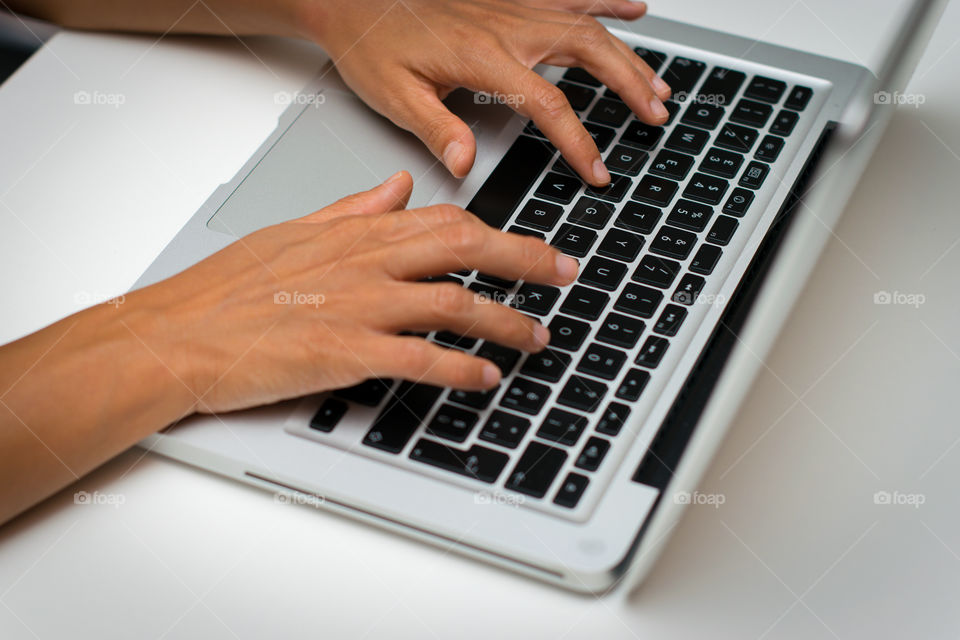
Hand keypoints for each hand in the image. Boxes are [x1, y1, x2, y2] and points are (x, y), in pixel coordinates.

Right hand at [133, 172, 578, 413]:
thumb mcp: (294, 231)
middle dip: (526, 262)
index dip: (503, 232)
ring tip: (537, 336)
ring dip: (505, 321)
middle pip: (465, 251)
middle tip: (567, 276)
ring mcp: (357, 307)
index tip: (539, 245)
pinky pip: (420, 359)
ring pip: (454, 304)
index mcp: (355, 233)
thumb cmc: (227, 287)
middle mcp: (365, 263)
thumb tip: (398, 186)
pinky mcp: (344, 353)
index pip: (446, 221)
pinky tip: (486, 377)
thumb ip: (354, 209)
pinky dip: (460, 369)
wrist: (178, 333)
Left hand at [298, 0, 670, 185]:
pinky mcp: (509, 0)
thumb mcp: (395, 95)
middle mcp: (506, 25)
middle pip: (588, 52)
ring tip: (658, 83)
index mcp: (481, 55)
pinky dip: (606, 0)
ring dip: (628, 54)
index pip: (547, 103)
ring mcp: (512, 7)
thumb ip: (437, 129)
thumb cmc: (372, 44)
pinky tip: (633, 6)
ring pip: (587, 25)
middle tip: (656, 116)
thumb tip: (468, 164)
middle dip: (629, 86)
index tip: (597, 171)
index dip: (579, 141)